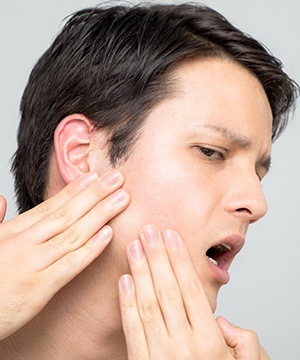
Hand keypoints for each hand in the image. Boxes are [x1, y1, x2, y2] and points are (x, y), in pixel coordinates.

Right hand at [0, 170, 128, 340]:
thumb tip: (2, 199)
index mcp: (14, 231)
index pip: (51, 205)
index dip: (76, 190)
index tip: (95, 176)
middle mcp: (25, 243)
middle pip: (67, 213)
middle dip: (95, 194)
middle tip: (117, 178)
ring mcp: (32, 264)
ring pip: (73, 234)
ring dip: (100, 214)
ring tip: (121, 199)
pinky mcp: (38, 289)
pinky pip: (70, 265)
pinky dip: (91, 249)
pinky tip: (108, 234)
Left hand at [119, 224, 262, 358]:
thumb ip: (242, 340)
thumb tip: (222, 319)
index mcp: (210, 341)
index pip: (190, 289)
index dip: (179, 260)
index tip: (170, 235)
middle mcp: (185, 345)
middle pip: (168, 290)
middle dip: (157, 257)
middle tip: (148, 230)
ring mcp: (161, 356)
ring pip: (148, 304)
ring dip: (140, 272)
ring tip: (134, 246)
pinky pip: (132, 330)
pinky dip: (126, 304)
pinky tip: (124, 281)